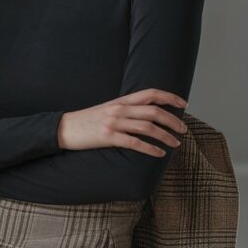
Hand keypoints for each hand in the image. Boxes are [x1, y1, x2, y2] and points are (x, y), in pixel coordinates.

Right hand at [57, 88, 187, 156]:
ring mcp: (114, 123)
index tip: (183, 104)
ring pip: (148, 127)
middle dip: (173, 120)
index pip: (151, 93)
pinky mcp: (109, 138)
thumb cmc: (88, 121)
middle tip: (183, 129)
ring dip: (166, 136)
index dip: (170, 97)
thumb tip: (147, 115)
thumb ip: (126, 109)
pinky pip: (135, 143)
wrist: (64, 128)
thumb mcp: (108, 109)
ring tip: (176, 143)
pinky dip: (150, 149)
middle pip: (154, 111)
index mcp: (121, 100)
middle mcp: (120, 109)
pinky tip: (159, 154)